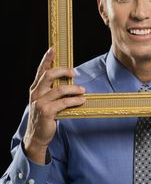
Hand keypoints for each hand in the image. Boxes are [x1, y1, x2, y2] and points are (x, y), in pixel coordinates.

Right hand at [23, 46, 85, 163]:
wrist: (37, 135)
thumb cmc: (44, 115)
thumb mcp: (46, 99)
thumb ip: (53, 89)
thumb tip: (70, 77)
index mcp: (36, 88)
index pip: (41, 70)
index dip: (47, 58)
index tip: (53, 48)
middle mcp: (36, 93)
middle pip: (49, 75)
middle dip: (63, 71)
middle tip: (74, 72)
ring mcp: (40, 102)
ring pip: (59, 90)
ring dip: (73, 88)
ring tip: (82, 89)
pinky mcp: (46, 112)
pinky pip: (64, 103)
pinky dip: (75, 100)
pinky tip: (82, 100)